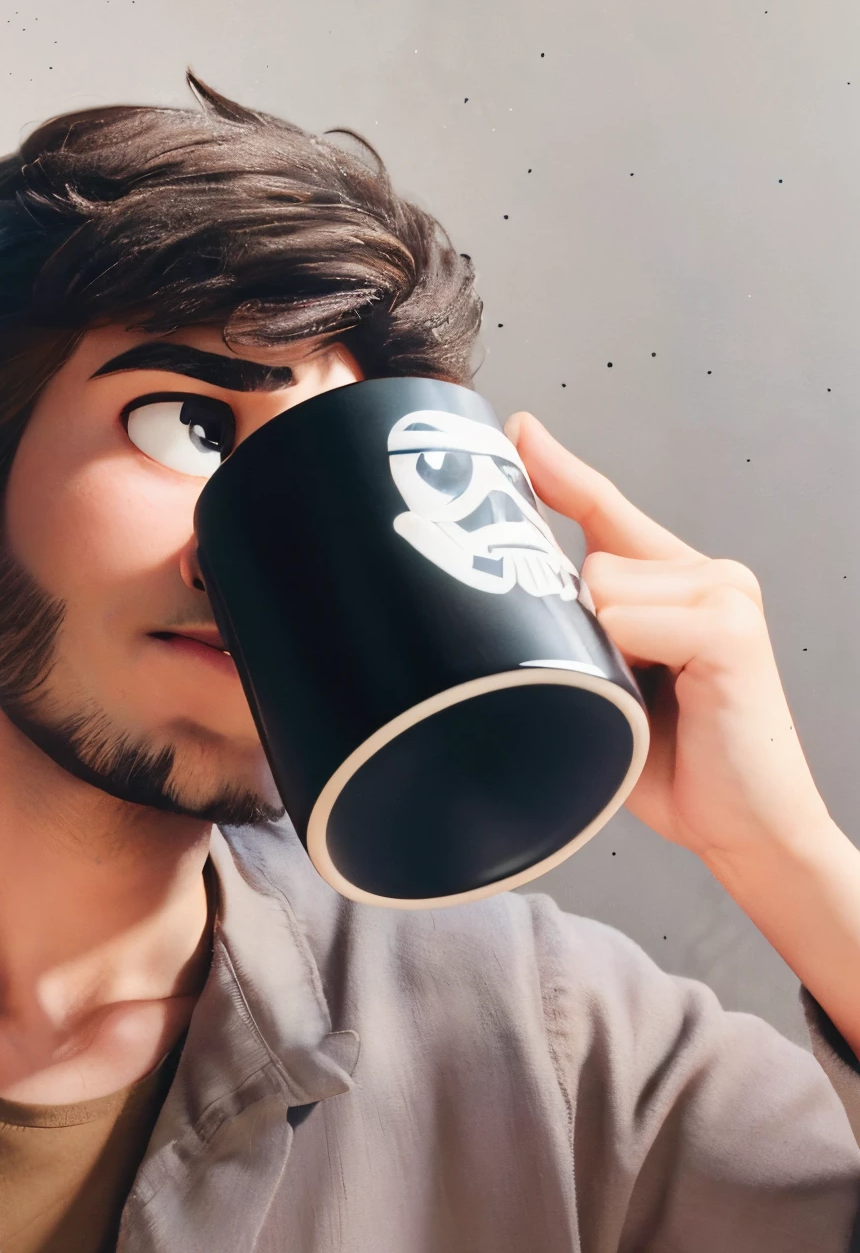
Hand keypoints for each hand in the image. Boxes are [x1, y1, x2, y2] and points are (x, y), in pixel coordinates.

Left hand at [501, 411, 831, 870]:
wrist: (744, 830)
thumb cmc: (675, 763)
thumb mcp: (611, 683)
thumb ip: (583, 629)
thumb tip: (517, 595)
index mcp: (679, 580)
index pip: (605, 508)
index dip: (556, 469)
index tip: (515, 429)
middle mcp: (708, 572)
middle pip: (587, 560)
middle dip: (575, 625)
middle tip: (622, 689)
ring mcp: (724, 592)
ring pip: (599, 587)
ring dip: (599, 653)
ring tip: (648, 702)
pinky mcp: (729, 627)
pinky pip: (626, 620)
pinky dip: (625, 664)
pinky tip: (668, 698)